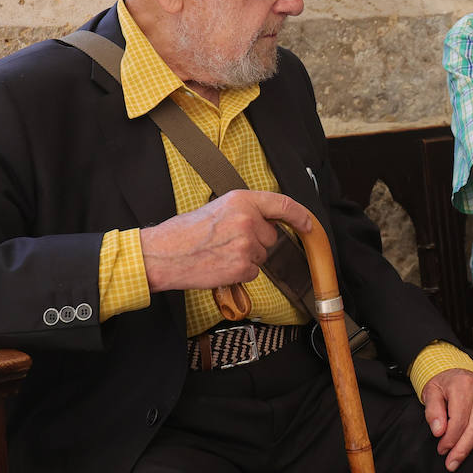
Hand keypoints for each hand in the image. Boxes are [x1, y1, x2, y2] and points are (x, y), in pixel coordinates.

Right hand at [138, 190, 312, 291]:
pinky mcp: (242, 267)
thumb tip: (267, 221)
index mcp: (241, 200)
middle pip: (271, 237)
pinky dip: (239, 273)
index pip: (282, 204)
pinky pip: (253, 272)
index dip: (300, 215)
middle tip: (227, 241)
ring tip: (219, 252)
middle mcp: (248, 220)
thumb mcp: (218, 208)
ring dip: (246, 258)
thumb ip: (245, 211)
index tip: (308, 224)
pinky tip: (219, 265)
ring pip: (262, 256)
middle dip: (257, 242)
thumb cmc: (186, 232)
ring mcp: (246, 244)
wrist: (164, 253)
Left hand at [422, 368, 472, 470]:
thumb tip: (439, 431)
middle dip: (464, 448)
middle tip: (453, 463)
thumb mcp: (430, 393)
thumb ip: (433, 412)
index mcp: (462, 387)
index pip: (458, 420)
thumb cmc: (443, 385)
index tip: (442, 450)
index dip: (450, 438)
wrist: (454, 370)